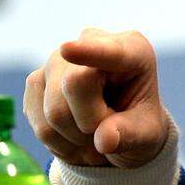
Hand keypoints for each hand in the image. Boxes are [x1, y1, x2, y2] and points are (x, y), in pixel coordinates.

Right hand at [23, 28, 168, 168]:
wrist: (116, 131)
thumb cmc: (138, 124)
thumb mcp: (148, 133)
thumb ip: (131, 133)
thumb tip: (104, 140)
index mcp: (133, 49)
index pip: (109, 51)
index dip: (88, 51)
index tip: (67, 50)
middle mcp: (91, 42)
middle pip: (73, 86)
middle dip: (91, 123)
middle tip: (110, 132)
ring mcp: (58, 60)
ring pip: (54, 111)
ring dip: (76, 137)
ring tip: (94, 134)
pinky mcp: (36, 81)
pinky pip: (41, 125)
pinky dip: (60, 142)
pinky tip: (75, 135)